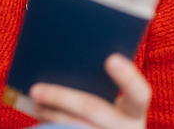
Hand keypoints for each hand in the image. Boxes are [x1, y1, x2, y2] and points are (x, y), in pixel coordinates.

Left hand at [29, 54, 150, 128]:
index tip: (110, 58)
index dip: (127, 77)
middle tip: (35, 89)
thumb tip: (65, 54)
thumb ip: (100, 83)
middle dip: (60, 97)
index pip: (140, 93)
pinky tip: (39, 119)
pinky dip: (51, 128)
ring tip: (33, 104)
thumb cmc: (108, 113)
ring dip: (50, 115)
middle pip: (92, 108)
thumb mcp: (113, 101)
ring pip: (76, 127)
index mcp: (135, 111)